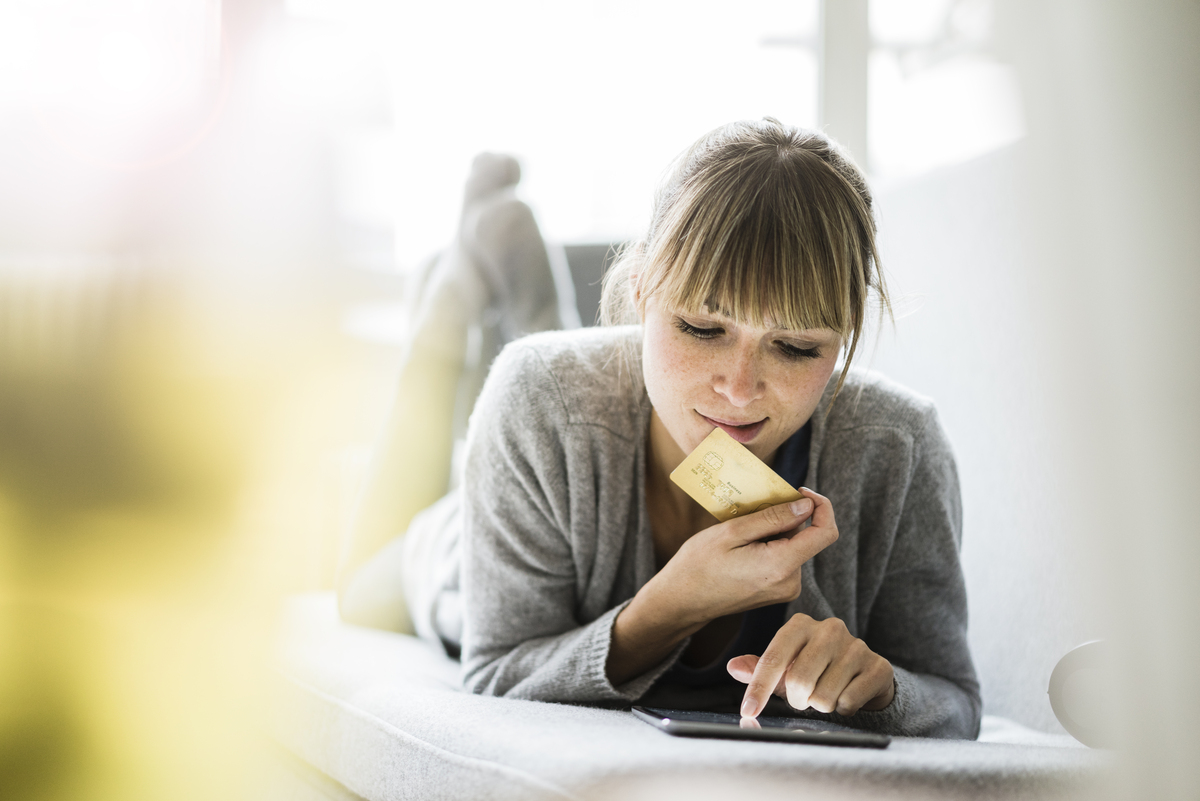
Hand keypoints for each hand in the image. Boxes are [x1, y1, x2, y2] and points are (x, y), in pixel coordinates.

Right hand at [648, 487, 838, 627]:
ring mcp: (785, 590)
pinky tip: (744, 547)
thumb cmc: (700, 565)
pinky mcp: (777, 591)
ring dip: (775, 532)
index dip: (821, 506)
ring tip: (742, 532)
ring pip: (794, 546)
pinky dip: (771, 545)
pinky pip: (785, 559)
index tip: (800, 491)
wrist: (682, 600)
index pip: (825, 533)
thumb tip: (806, 506)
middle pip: (806, 537)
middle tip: (752, 511)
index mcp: (781, 566)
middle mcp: (790, 582)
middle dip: (786, 518)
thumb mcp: (732, 532)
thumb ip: (773, 518)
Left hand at [728, 613, 895, 718]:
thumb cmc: (816, 669)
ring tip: (827, 693)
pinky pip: (848, 702)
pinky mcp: (878, 666)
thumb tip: (734, 667)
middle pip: (799, 681)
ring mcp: (856, 646)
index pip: (773, 659)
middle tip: (804, 698)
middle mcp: (829, 629)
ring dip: (821, 705)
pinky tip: (847, 695)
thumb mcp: (785, 667)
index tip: (748, 711)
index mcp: (800, 625)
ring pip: (824, 697)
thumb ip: (759, 667)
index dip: (758, 689)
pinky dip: (843, 709)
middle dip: (798, 700)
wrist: (865, 674)